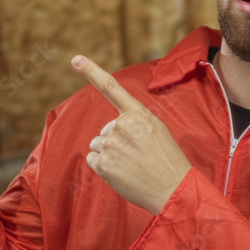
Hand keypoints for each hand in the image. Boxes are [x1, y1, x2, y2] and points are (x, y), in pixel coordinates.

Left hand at [71, 55, 191, 214]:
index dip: (92, 72)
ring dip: (110, 155)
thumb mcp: (157, 131)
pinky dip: (103, 168)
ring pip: (98, 145)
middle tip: (138, 156)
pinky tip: (122, 173)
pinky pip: (94, 160)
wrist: (174, 190)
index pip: (112, 88)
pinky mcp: (103, 164)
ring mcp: (111, 145)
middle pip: (105, 130)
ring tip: (132, 165)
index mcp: (138, 114)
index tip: (76, 59)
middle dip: (116, 142)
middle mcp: (122, 126)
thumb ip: (134, 122)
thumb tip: (111, 128)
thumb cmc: (167, 161)